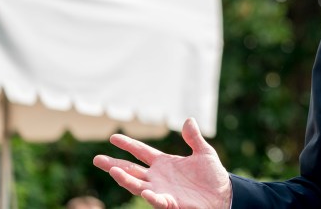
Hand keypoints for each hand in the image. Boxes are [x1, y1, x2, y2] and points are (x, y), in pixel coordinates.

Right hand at [93, 118, 231, 208]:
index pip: (141, 152)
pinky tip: (145, 191)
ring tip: (113, 171)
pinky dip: (151, 196)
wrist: (223, 194)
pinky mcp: (171, 202)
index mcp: (164, 163)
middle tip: (96, 159)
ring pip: (137, 185)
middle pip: (131, 170)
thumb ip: (194, 138)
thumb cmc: (213, 174)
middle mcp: (158, 176)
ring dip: (125, 179)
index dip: (128, 145)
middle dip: (114, 165)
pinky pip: (158, 200)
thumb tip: (189, 120)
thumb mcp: (204, 152)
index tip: (113, 137)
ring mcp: (162, 190)